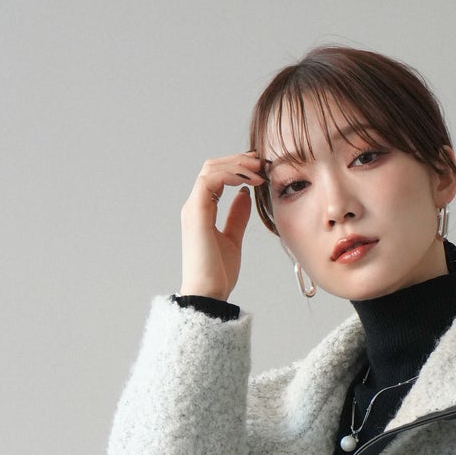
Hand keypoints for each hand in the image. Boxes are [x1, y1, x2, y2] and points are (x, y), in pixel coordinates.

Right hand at [179, 149, 265, 301]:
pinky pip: (210, 180)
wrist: (209, 294)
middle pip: (213, 166)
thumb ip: (237, 216)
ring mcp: (193, 208)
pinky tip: (249, 181)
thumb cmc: (218, 273)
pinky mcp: (196, 213)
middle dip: (238, 160)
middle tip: (262, 163)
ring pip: (211, 169)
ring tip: (259, 171)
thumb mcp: (233, 238)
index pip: (216, 176)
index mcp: (202, 210)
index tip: (260, 170)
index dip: (237, 167)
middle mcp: (195, 206)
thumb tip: (245, 194)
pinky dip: (231, 175)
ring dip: (237, 165)